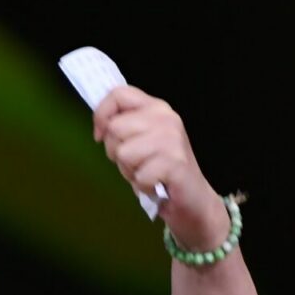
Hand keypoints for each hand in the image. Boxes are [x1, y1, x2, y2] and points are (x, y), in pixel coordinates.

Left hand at [92, 86, 230, 248]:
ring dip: (129, 171)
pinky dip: (143, 186)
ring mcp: (172, 139)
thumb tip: (101, 125)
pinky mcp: (175, 163)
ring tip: (147, 173)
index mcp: (157, 108)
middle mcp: (166, 118)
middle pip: (115, 128)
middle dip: (115, 152)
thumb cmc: (161, 170)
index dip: (101, 114)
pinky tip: (156, 184)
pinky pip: (139, 175)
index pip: (119, 94)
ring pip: (123, 153)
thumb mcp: (141, 140)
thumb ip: (125, 126)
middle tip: (135, 163)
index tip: (100, 135)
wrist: (194, 199)